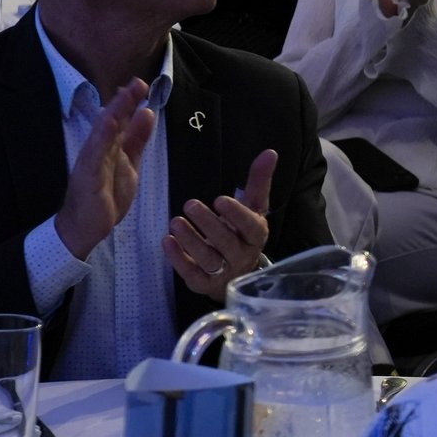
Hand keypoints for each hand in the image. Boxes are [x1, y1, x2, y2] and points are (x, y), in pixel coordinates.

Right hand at [55, 80, 155, 259]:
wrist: (85, 227)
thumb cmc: (104, 195)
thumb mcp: (129, 163)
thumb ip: (136, 139)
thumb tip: (147, 113)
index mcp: (109, 147)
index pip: (120, 120)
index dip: (129, 102)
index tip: (141, 84)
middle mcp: (98, 151)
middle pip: (110, 123)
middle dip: (123, 103)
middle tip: (137, 83)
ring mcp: (91, 164)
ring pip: (102, 136)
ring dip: (112, 116)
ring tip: (122, 98)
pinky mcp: (88, 179)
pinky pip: (94, 159)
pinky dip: (101, 143)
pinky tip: (107, 129)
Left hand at [165, 148, 276, 300]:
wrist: (237, 272)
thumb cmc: (242, 233)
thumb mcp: (252, 208)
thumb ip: (258, 181)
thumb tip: (270, 152)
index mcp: (256, 235)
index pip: (249, 226)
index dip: (236, 215)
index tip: (219, 200)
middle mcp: (242, 256)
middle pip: (226, 242)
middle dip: (208, 224)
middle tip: (190, 204)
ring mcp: (223, 273)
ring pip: (208, 259)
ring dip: (191, 240)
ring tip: (175, 222)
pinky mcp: (204, 284)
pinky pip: (191, 273)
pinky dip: (178, 259)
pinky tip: (167, 241)